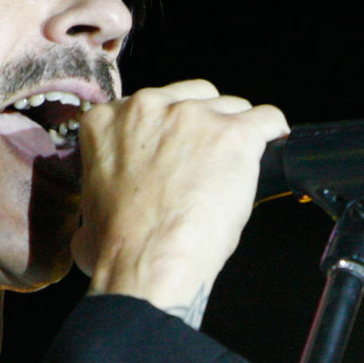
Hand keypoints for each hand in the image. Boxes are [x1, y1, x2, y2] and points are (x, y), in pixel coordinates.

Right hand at [72, 80, 287, 323]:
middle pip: (195, 97)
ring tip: (235, 171)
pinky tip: (271, 150)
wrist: (148, 265)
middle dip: (204, 126)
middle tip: (206, 164)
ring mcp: (193, 117)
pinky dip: (272, 134)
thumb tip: (108, 207)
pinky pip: (266, 119)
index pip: (152, 105)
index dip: (169, 131)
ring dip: (235, 135)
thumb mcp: (91, 208)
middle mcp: (148, 107)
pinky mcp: (233, 134)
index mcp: (107, 121)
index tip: (177, 150)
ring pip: (232, 107)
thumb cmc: (120, 247)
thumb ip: (105, 186)